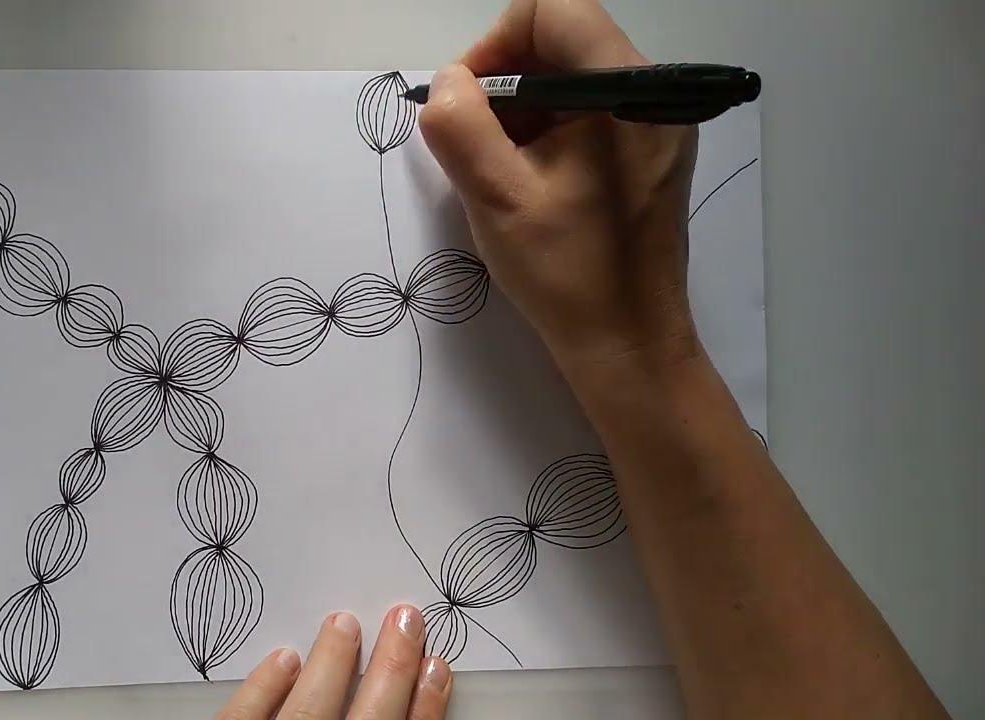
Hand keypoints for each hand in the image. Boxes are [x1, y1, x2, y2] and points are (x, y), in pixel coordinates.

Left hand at [216, 606, 451, 719]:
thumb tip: (401, 699)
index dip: (425, 705)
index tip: (437, 668)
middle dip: (391, 669)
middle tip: (404, 620)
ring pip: (307, 712)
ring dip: (330, 665)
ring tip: (343, 624)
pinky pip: (244, 718)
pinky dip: (263, 688)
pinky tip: (282, 659)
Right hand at [417, 0, 701, 383]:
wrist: (627, 344)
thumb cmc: (567, 273)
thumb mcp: (497, 198)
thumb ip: (462, 127)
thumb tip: (448, 84)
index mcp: (629, 93)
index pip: (553, 13)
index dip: (494, 43)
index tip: (463, 101)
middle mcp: (651, 97)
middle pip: (562, 44)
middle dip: (503, 84)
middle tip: (472, 145)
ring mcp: (652, 128)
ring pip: (569, 82)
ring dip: (519, 114)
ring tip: (496, 174)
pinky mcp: (645, 157)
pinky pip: (585, 118)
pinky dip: (543, 137)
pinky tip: (524, 185)